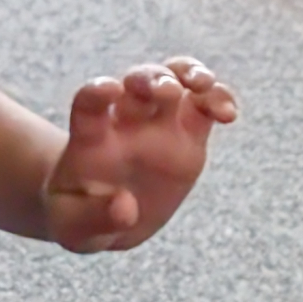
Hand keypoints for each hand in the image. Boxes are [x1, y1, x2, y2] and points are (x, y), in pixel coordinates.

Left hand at [45, 58, 236, 253]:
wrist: (102, 217)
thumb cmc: (78, 216)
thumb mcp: (74, 228)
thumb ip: (93, 218)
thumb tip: (125, 207)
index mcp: (89, 139)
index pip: (87, 105)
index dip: (96, 93)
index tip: (108, 90)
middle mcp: (124, 122)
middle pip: (137, 82)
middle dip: (151, 79)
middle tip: (166, 91)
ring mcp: (158, 124)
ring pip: (173, 79)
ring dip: (188, 73)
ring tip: (203, 85)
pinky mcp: (188, 134)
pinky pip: (205, 105)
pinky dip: (218, 99)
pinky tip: (228, 114)